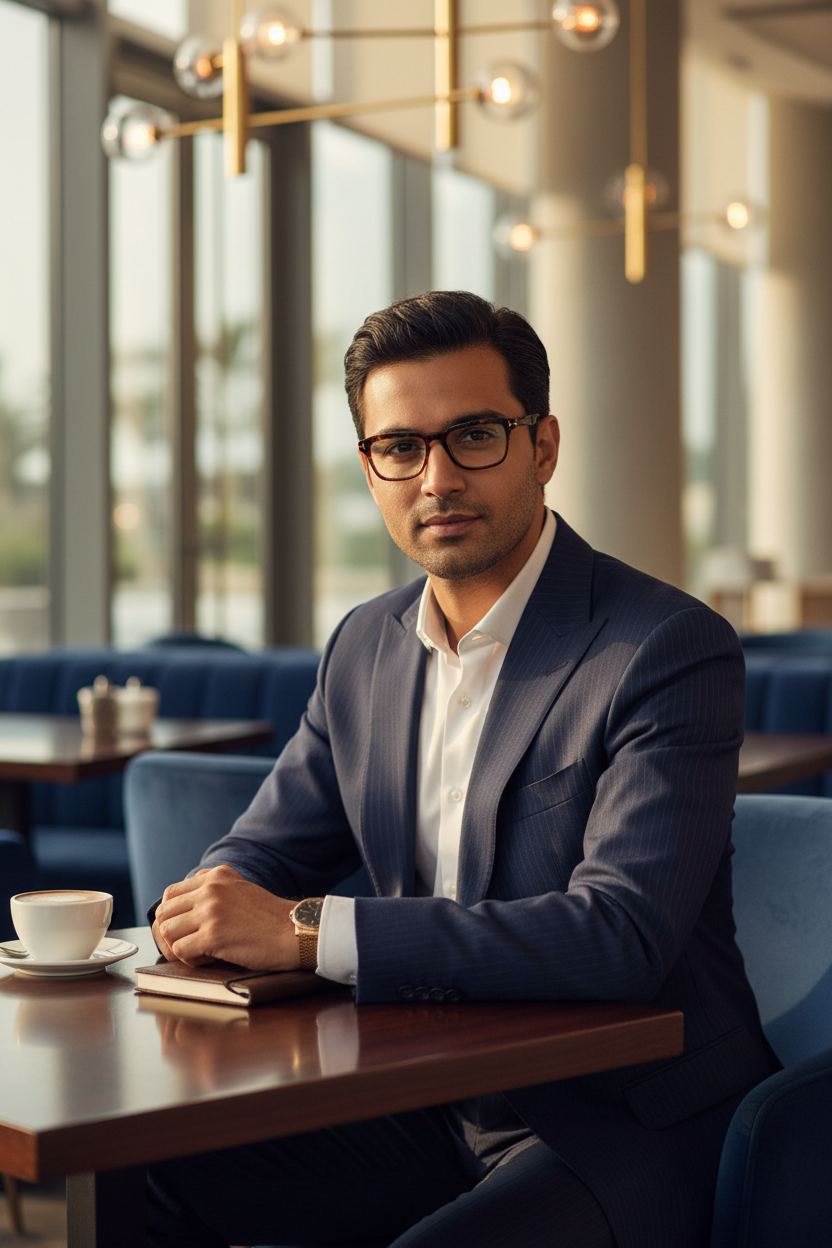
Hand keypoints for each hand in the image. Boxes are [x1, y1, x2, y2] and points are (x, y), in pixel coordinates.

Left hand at [154, 866, 300, 969]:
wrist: (293, 931)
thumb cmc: (269, 916)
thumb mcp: (240, 888)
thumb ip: (214, 888)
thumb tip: (185, 900)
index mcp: (215, 877)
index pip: (171, 893)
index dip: (173, 914)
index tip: (184, 927)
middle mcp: (210, 890)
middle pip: (164, 913)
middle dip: (172, 932)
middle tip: (189, 943)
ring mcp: (211, 912)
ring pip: (167, 932)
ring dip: (180, 945)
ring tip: (200, 951)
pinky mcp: (213, 935)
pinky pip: (180, 950)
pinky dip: (190, 959)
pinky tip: (208, 958)